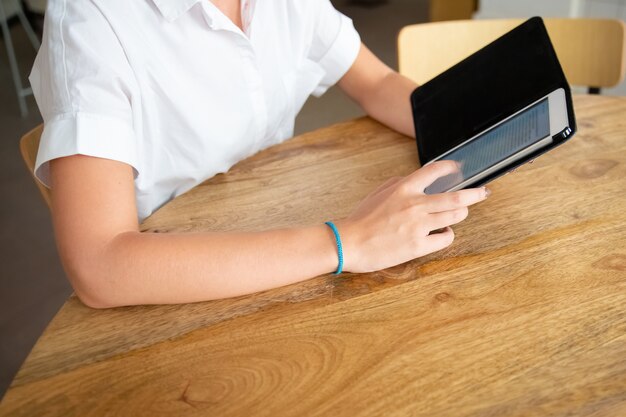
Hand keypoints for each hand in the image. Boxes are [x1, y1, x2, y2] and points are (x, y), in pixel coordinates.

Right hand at [335, 161, 488, 272]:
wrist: (349, 242)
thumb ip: (400, 183)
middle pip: (457, 197)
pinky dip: (447, 234)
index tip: (459, 168)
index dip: (450, 168)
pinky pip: (445, 238)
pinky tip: (441, 233)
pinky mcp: (418, 245)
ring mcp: (418, 225)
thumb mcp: (379, 192)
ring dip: (460, 215)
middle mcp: (415, 204)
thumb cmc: (362, 219)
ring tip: (458, 215)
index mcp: (404, 188)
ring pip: (455, 216)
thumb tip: (417, 180)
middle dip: (475, 194)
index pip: (434, 171)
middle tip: (483, 193)